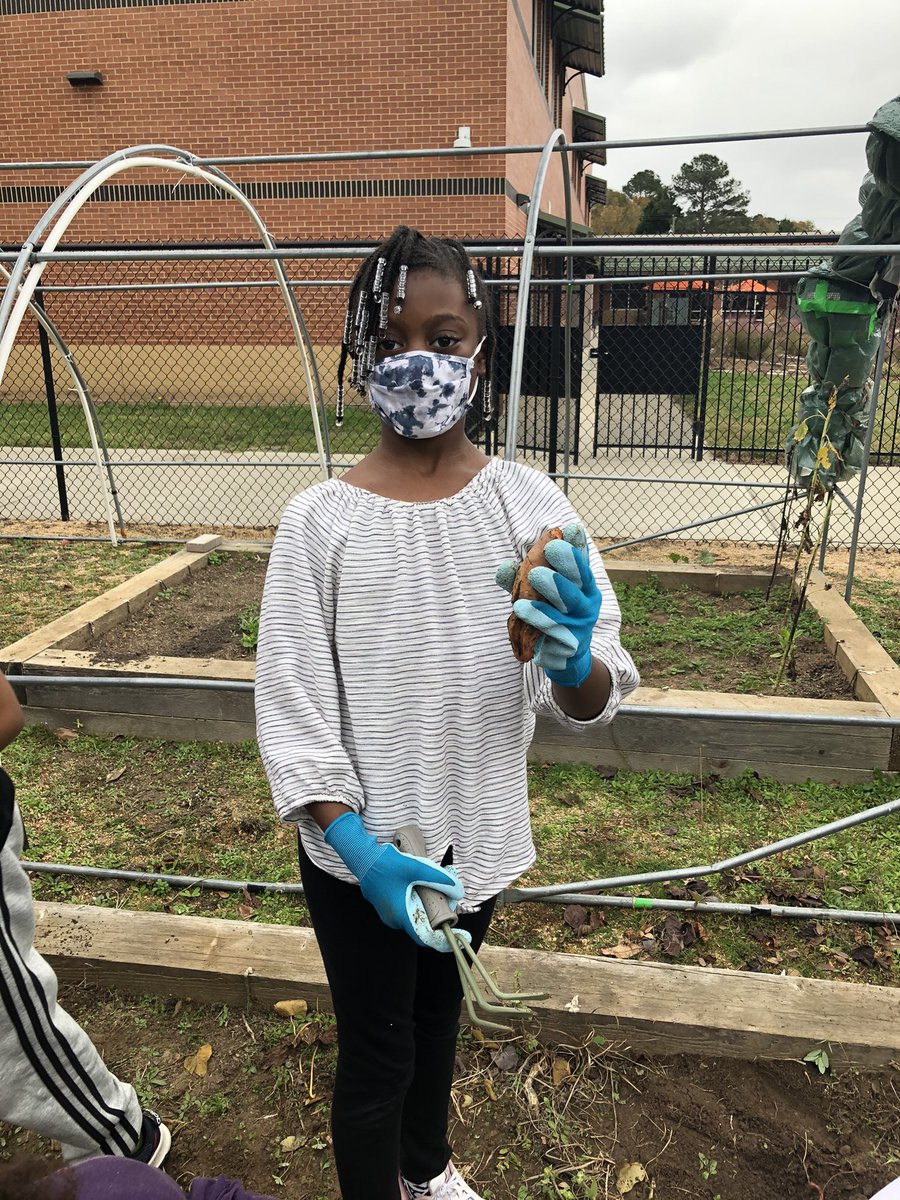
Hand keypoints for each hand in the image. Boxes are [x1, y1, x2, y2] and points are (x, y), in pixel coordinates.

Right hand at [323, 813, 467, 950]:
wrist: (363, 857)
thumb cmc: (387, 864)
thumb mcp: (417, 867)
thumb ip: (439, 878)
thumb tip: (459, 890)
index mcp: (401, 915)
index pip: (426, 938)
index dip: (443, 941)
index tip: (458, 938)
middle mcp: (394, 919)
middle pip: (422, 927)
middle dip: (438, 919)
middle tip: (451, 905)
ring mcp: (388, 914)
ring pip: (414, 918)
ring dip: (427, 910)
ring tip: (438, 894)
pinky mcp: (387, 906)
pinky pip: (406, 911)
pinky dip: (418, 905)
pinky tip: (422, 890)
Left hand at [498, 524, 600, 687]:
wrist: (565, 656)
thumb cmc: (552, 616)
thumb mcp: (538, 595)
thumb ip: (522, 580)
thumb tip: (504, 567)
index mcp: (584, 586)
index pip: (582, 564)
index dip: (577, 547)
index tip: (569, 530)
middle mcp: (587, 602)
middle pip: (579, 582)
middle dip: (566, 564)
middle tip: (551, 549)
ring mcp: (581, 625)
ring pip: (568, 608)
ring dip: (550, 594)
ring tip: (529, 583)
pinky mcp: (571, 645)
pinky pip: (556, 633)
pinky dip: (539, 621)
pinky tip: (521, 610)